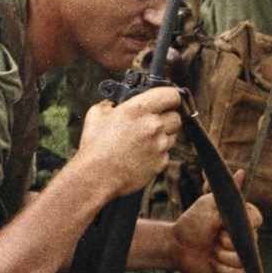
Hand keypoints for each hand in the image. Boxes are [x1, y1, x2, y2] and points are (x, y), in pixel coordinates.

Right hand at [71, 87, 183, 205]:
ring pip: (173, 136)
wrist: (96, 177)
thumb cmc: (95, 147)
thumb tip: (115, 103)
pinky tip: (142, 155)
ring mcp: (159, 146)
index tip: (166, 101)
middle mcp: (153, 126)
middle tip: (154, 121)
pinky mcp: (160, 163)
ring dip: (163, 136)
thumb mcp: (96, 115)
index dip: (170, 97)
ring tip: (144, 140)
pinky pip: (166, 154)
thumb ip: (110, 104)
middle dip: (167, 118)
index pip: (171, 95)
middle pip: (176, 117)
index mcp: (139, 109)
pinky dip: (158, 154)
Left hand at [168, 192, 252, 272]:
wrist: (176, 246)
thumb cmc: (192, 223)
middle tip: (215, 236)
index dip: (248, 223)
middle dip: (229, 240)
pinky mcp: (231, 271)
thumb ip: (227, 194)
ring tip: (212, 250)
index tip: (230, 222)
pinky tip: (212, 263)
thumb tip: (242, 172)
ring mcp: (237, 254)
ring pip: (244, 259)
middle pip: (252, 242)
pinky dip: (224, 269)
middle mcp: (241, 236)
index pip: (258, 219)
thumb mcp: (208, 206)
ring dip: (224, 256)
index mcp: (239, 219)